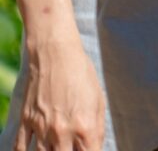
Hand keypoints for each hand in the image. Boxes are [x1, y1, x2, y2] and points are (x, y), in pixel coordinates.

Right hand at [13, 32, 107, 150]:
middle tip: (71, 148)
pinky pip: (20, 149)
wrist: (55, 54)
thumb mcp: (99, 101)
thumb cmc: (82, 75)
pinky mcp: (25, 121)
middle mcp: (62, 132)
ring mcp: (41, 128)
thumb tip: (94, 147)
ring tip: (56, 148)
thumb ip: (97, 129)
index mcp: (85, 127)